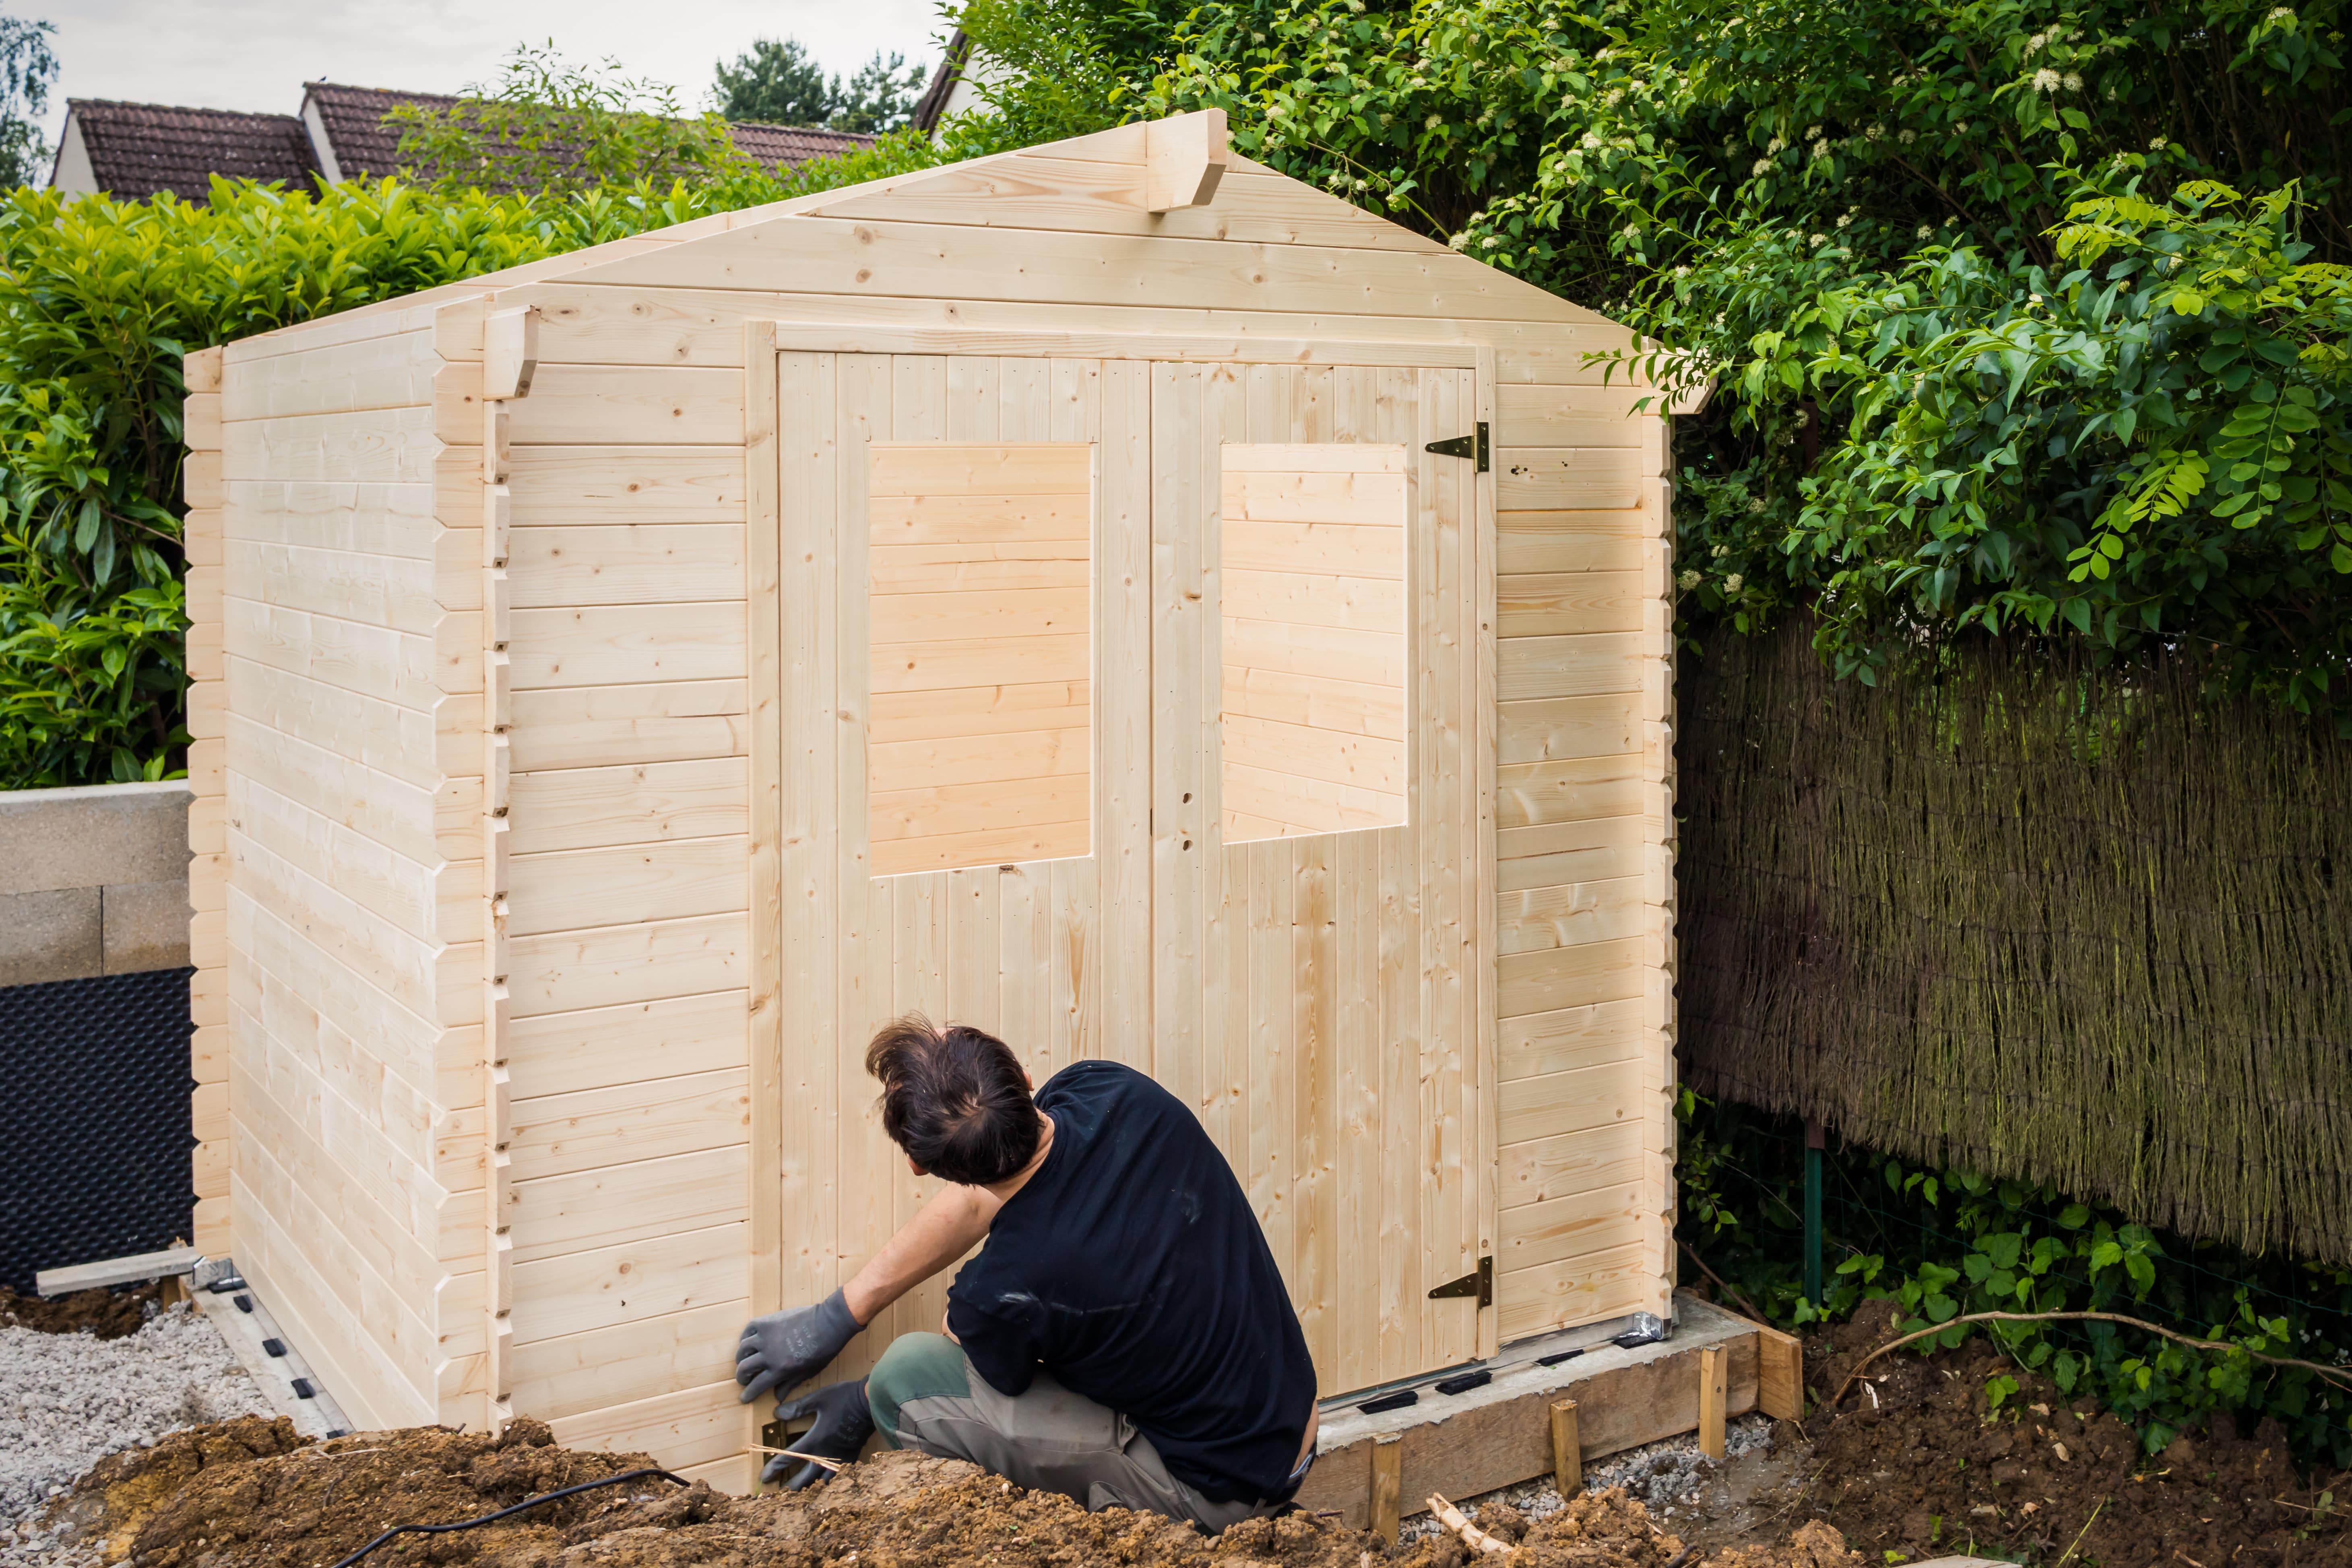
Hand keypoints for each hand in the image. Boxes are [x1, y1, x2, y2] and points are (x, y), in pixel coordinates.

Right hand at [736, 1289, 859, 1403]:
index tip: (744, 1397)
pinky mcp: (767, 1321)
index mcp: (779, 1370)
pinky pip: (748, 1329)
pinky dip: (744, 1336)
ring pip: (742, 1349)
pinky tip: (746, 1341)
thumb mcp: (808, 1372)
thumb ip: (790, 1384)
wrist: (829, 1324)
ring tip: (743, 1361)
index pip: (756, 1386)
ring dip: (741, 1357)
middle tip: (743, 1379)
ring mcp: (766, 1336)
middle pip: (745, 1368)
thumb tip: (777, 1397)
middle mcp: (769, 1354)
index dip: (748, 1394)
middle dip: (741, 1377)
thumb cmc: (823, 1350)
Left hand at [763, 1377, 874, 1489]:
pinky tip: (825, 1486)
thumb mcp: (818, 1398)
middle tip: (779, 1495)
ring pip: (821, 1484)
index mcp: (814, 1441)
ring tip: (800, 1496)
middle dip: (790, 1488)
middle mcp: (824, 1455)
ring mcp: (839, 1460)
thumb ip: (797, 1408)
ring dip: (809, 1490)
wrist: (872, 1403)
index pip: (788, 1459)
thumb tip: (777, 1413)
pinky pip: (837, 1478)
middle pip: (804, 1479)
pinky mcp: (851, 1459)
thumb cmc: (844, 1399)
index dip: (774, 1468)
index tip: (764, 1477)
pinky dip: (828, 1485)